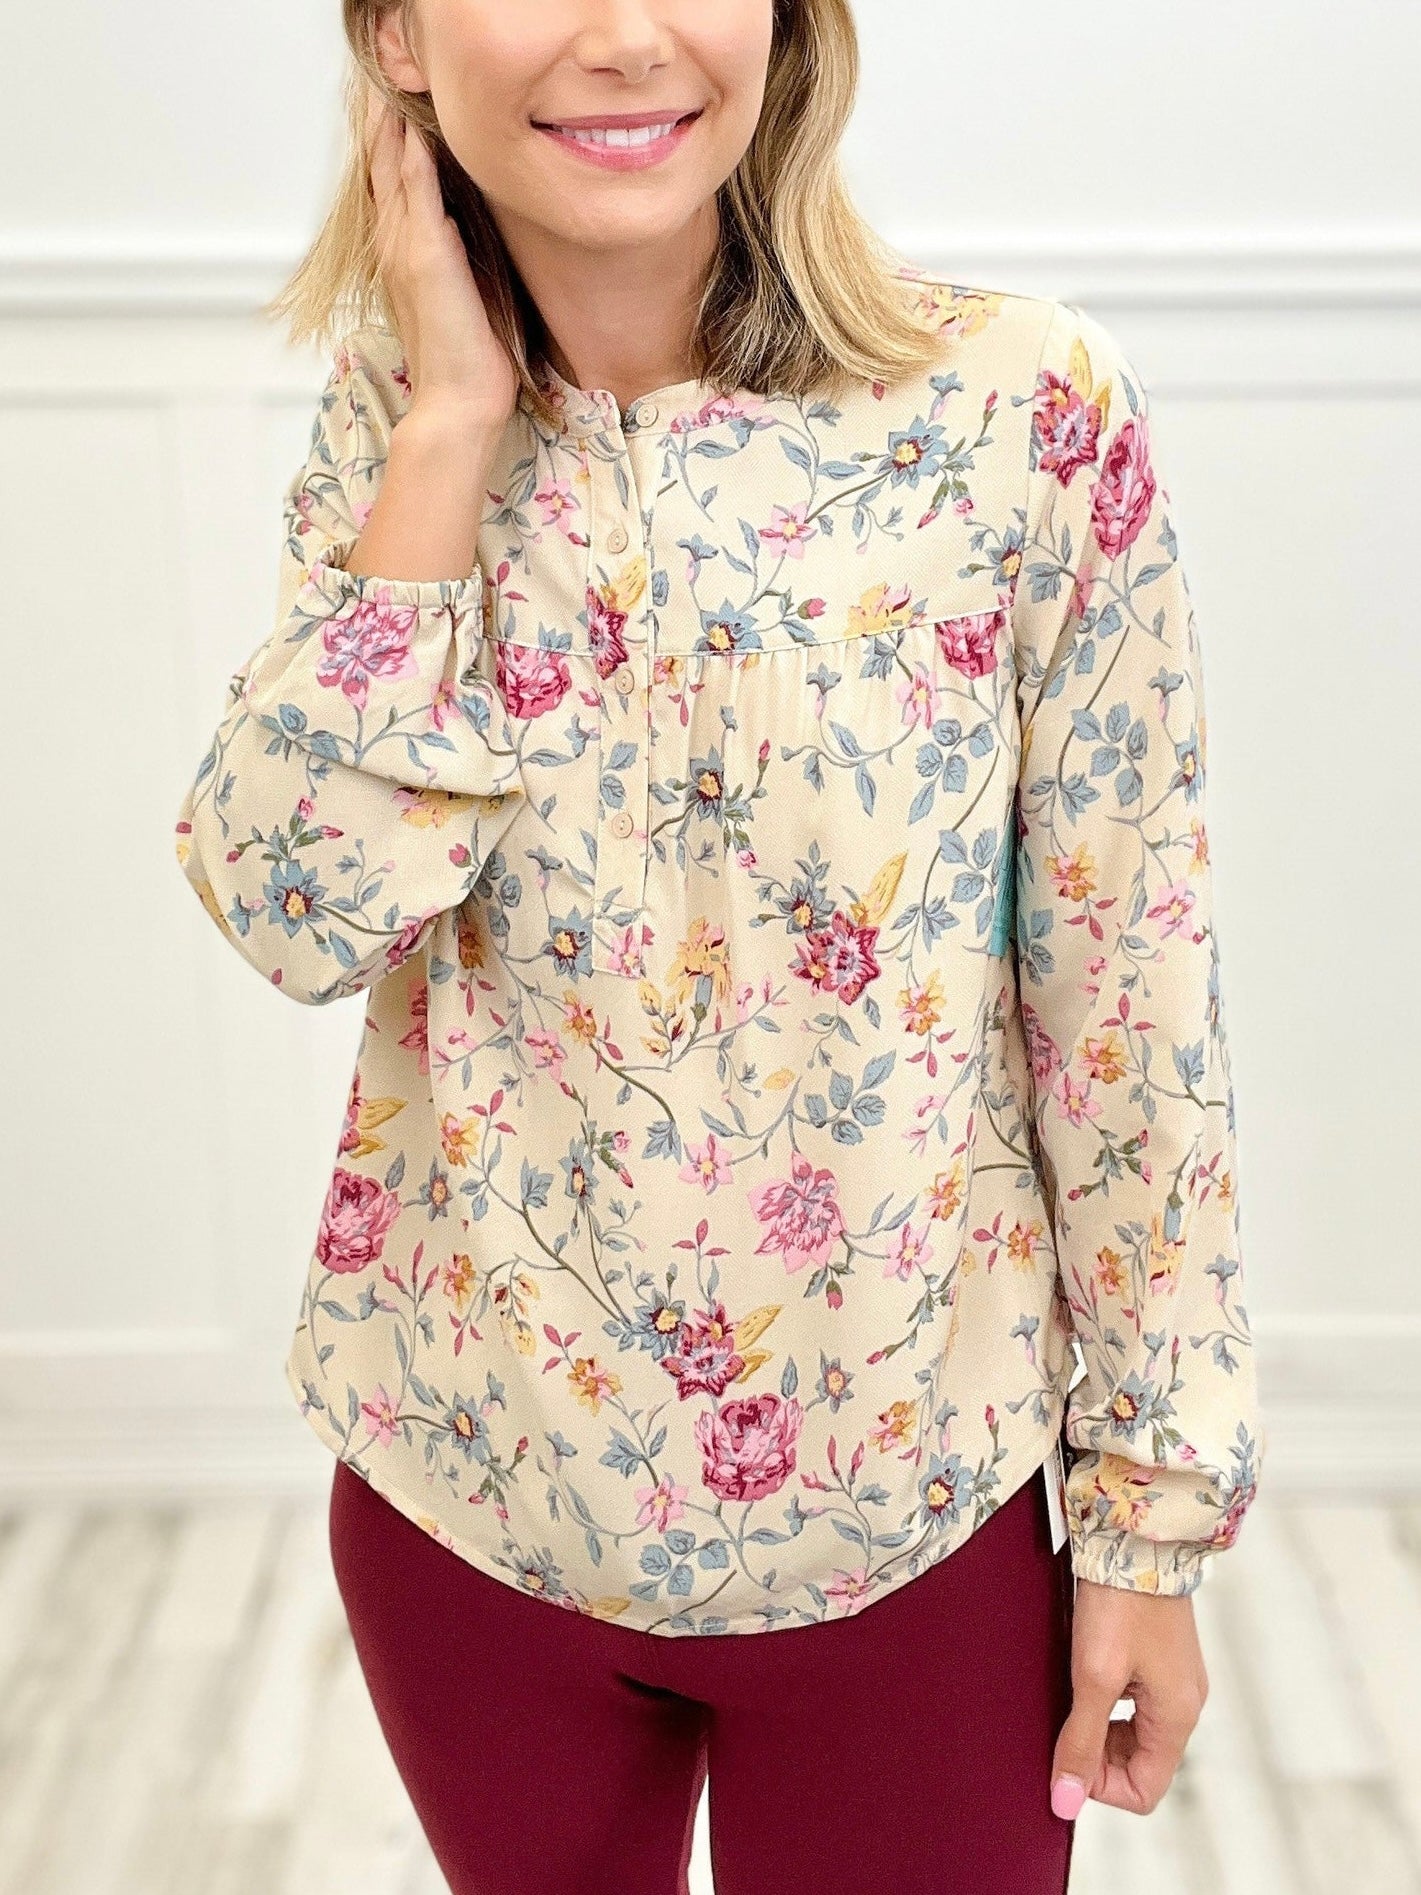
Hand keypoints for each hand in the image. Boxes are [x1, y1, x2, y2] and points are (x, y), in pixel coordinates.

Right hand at [363, 81, 517, 428]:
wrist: (458, 403)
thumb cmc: (466, 362)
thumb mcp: (461, 301)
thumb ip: (455, 265)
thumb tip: (464, 237)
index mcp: (404, 259)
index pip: (392, 190)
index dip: (391, 149)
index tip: (394, 113)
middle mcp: (396, 249)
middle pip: (383, 170)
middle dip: (383, 126)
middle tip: (383, 83)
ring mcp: (406, 250)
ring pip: (391, 171)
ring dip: (390, 127)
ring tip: (389, 88)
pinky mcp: (425, 255)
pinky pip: (414, 190)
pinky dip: (411, 154)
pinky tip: (412, 124)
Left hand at [1049, 1576, 1208, 1819]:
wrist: (1136, 1538)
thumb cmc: (1120, 1603)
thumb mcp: (1093, 1676)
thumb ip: (1080, 1741)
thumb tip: (1066, 1802)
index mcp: (1177, 1717)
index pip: (1144, 1791)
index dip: (1101, 1786)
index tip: (1068, 1755)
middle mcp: (1185, 1704)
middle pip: (1141, 1764)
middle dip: (1098, 1756)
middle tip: (1064, 1720)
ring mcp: (1176, 1679)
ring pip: (1136, 1733)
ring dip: (1100, 1727)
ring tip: (1071, 1693)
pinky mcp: (1162, 1657)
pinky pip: (1136, 1703)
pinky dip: (1108, 1702)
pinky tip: (1085, 1673)